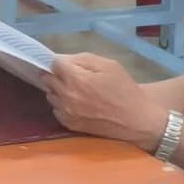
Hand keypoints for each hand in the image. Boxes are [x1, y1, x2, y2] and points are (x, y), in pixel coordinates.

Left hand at [45, 53, 166, 150]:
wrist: (136, 120)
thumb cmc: (125, 90)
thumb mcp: (109, 65)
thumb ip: (83, 59)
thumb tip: (63, 59)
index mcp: (75, 79)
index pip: (54, 63)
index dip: (61, 61)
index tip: (69, 64)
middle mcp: (66, 95)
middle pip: (47, 78)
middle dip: (57, 74)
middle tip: (72, 75)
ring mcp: (66, 112)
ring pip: (50, 94)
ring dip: (57, 89)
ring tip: (76, 90)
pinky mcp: (69, 124)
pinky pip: (56, 109)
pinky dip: (62, 104)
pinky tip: (76, 104)